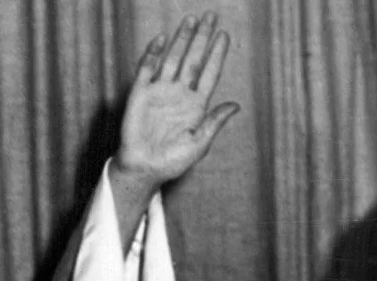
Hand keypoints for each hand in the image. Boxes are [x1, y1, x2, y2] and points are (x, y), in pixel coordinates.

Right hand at [114, 12, 238, 194]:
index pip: (209, 74)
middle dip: (202, 39)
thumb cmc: (173, 161)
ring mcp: (160, 91)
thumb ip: (215, 122)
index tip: (224, 36)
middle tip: (211, 16)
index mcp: (196, 106)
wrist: (145, 168)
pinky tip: (164, 39)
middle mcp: (179, 94)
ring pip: (174, 59)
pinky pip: (148, 67)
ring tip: (192, 20)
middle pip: (193, 60)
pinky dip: (154, 53)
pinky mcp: (141, 92)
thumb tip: (235, 105)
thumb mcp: (199, 143)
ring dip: (183, 40)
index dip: (216, 55)